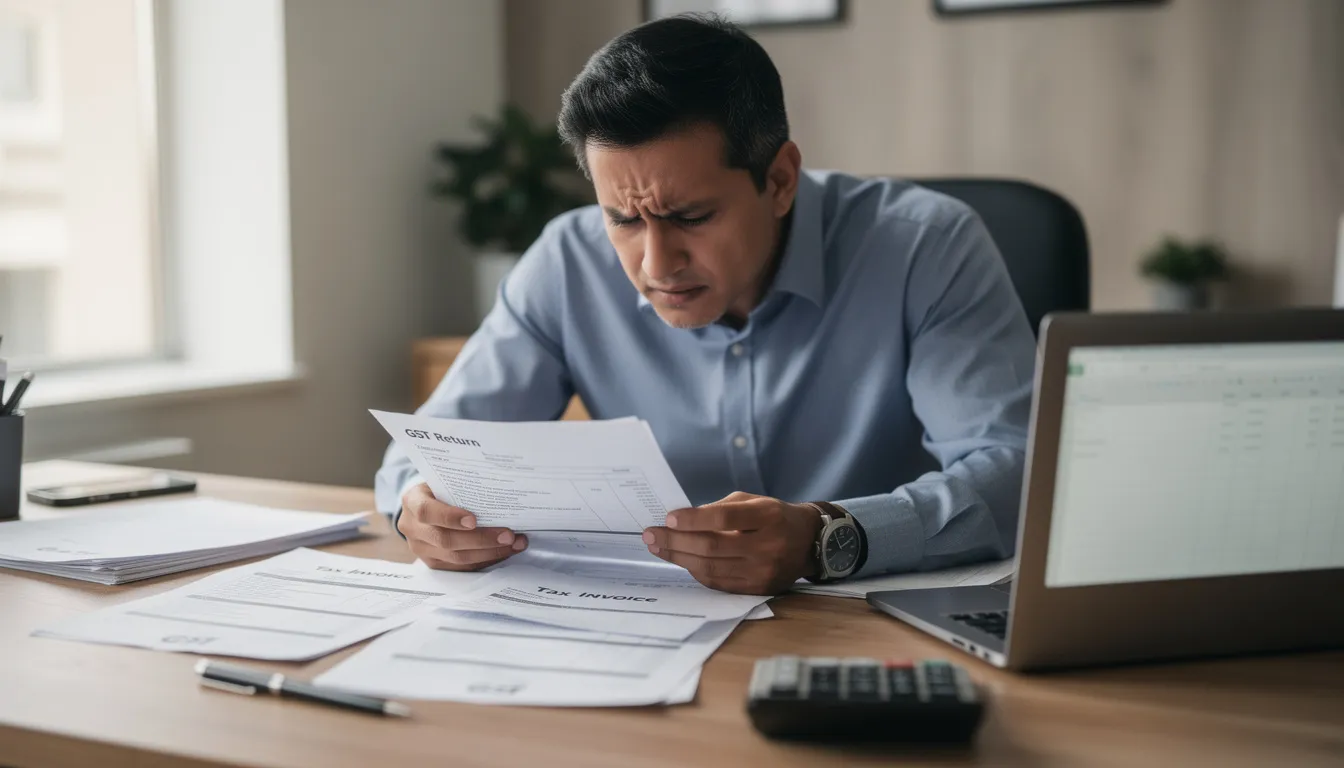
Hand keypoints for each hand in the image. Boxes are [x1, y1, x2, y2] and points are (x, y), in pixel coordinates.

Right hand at [397, 483, 527, 570]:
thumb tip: (499, 491)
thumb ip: (460, 487)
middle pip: (446, 540)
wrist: (423, 506)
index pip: (427, 512)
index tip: (474, 520)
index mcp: (412, 502)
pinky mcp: (434, 563)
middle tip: (508, 535)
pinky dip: (486, 560)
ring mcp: (421, 549)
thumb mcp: (443, 481)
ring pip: (456, 558)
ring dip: (490, 552)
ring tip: (515, 543)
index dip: (450, 518)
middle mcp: (412, 528)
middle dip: (481, 539)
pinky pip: (461, 567)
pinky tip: (505, 551)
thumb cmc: (440, 489)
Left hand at [642, 492, 822, 594]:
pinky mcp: (758, 589)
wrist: (808, 543)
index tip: (669, 518)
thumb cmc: (774, 516)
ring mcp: (763, 571)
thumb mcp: (753, 501)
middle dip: (676, 541)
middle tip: (650, 535)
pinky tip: (681, 560)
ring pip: (711, 567)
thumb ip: (720, 508)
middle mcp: (768, 545)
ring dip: (679, 557)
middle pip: (712, 546)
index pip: (725, 519)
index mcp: (768, 516)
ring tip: (658, 548)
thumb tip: (681, 521)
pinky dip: (695, 571)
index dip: (694, 519)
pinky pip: (718, 582)